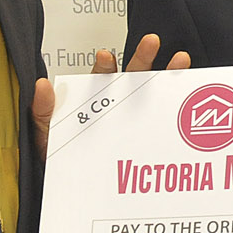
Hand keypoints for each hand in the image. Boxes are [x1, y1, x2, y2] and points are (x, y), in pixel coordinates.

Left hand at [30, 35, 188, 156]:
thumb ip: (42, 112)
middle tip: (151, 41)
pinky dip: (181, 105)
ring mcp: (136, 119)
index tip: (105, 57)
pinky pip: (166, 119)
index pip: (100, 79)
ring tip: (180, 59)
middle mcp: (118, 106)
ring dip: (169, 73)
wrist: (76, 191)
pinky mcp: (150, 136)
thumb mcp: (45, 137)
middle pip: (133, 76)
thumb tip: (42, 85)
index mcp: (93, 103)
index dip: (104, 66)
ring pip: (154, 92)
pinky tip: (191, 95)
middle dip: (143, 57)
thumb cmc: (60, 161)